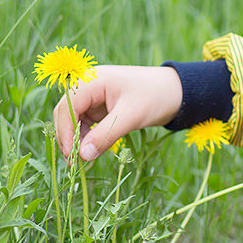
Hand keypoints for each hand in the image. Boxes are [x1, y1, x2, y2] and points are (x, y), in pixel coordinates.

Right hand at [52, 65, 182, 162]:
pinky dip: (86, 137)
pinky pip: (85, 123)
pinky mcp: (100, 107)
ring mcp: (94, 96)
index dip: (66, 131)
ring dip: (76, 139)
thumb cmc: (155, 96)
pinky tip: (92, 150)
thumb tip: (82, 156)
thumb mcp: (131, 116)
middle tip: (75, 162)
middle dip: (68, 137)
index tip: (72, 156)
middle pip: (66, 113)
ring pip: (73, 120)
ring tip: (83, 160)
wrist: (177, 91)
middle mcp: (88, 85)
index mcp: (92, 80)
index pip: (67, 107)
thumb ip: (106, 135)